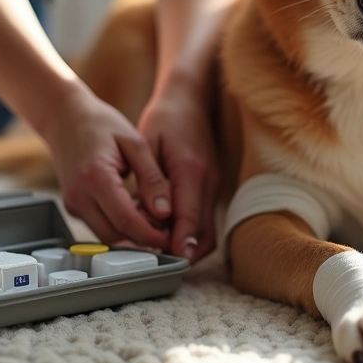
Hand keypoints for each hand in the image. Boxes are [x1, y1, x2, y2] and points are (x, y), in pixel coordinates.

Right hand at [41, 85, 171, 248]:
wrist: (64, 117)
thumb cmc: (100, 124)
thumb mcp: (136, 143)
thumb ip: (152, 178)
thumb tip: (165, 211)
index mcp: (96, 177)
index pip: (126, 220)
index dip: (151, 234)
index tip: (171, 236)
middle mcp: (79, 196)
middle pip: (115, 234)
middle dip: (143, 236)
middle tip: (166, 226)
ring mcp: (73, 203)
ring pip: (106, 235)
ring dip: (130, 232)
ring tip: (151, 215)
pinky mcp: (73, 206)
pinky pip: (98, 225)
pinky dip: (118, 224)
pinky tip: (134, 209)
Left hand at [138, 81, 218, 261]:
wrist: (189, 99)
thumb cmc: (164, 119)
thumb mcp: (148, 145)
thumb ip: (151, 181)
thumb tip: (154, 215)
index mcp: (190, 169)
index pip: (188, 216)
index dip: (180, 241)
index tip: (170, 259)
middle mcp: (208, 180)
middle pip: (203, 231)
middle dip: (185, 251)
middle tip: (160, 263)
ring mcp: (214, 184)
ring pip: (207, 229)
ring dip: (188, 244)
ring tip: (161, 253)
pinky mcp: (212, 186)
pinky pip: (204, 218)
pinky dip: (190, 232)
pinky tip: (168, 234)